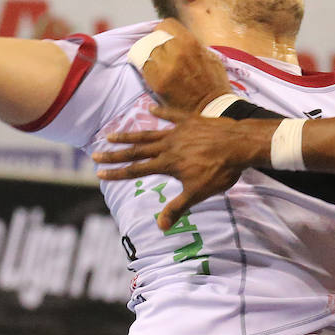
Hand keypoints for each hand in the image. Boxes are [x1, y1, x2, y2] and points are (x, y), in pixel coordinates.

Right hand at [93, 106, 270, 228]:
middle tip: (95, 154)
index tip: (99, 173)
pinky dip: (160, 111)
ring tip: (111, 135)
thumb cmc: (220, 171)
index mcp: (167, 163)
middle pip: (136, 150)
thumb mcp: (198, 193)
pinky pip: (171, 114)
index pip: (136, 169)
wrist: (239, 144)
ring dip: (129, 135)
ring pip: (148, 133)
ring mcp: (178, 131)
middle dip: (115, 154)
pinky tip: (150, 108)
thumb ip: (177, 208)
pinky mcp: (190, 120)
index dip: (117, 173)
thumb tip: (160, 226)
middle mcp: (168, 145)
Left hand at [135, 21, 233, 111]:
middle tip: (164, 55)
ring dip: (153, 59)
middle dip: (159, 47)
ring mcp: (165, 69)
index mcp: (190, 43)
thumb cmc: (215, 82)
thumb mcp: (210, 56)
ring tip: (160, 66)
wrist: (213, 107)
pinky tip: (157, 75)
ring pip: (149, 55)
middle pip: (156, 41)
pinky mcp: (158, 84)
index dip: (164, 30)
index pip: (166, 25)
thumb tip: (178, 39)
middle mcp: (176, 53)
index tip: (164, 36)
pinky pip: (145, 70)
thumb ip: (193, 45)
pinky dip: (149, 71)